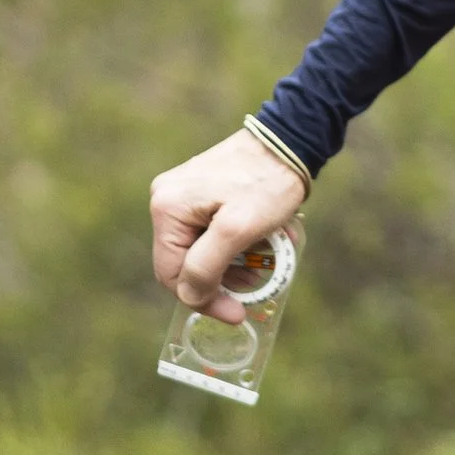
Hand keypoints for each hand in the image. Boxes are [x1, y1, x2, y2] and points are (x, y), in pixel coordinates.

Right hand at [151, 126, 309, 320]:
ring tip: (261, 267)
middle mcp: (166, 200)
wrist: (289, 141)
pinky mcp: (201, 194)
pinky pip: (209, 234)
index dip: (203, 299)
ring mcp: (183, 195)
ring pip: (199, 251)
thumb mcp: (238, 230)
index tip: (237, 313)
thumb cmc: (267, 183)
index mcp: (167, 209)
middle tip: (253, 291)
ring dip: (229, 267)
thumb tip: (189, 296)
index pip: (172, 274)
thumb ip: (207, 266)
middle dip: (219, 281)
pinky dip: (232, 248)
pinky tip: (257, 247)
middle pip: (184, 264)